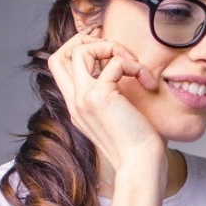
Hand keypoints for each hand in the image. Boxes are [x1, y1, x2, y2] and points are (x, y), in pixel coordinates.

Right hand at [48, 27, 164, 176]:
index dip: (79, 50)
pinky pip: (114, 62)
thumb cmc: (137, 143)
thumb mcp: (118, 115)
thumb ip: (111, 95)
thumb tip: (119, 70)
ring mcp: (84, 99)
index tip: (107, 52)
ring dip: (111, 48)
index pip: (59, 67)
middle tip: (116, 51)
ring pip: (79, 51)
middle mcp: (75, 102)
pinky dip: (134, 65)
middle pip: (59, 55)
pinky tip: (146, 81)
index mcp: (77, 106)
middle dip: (87, 42)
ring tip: (133, 65)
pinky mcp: (101, 97)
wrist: (141, 164)